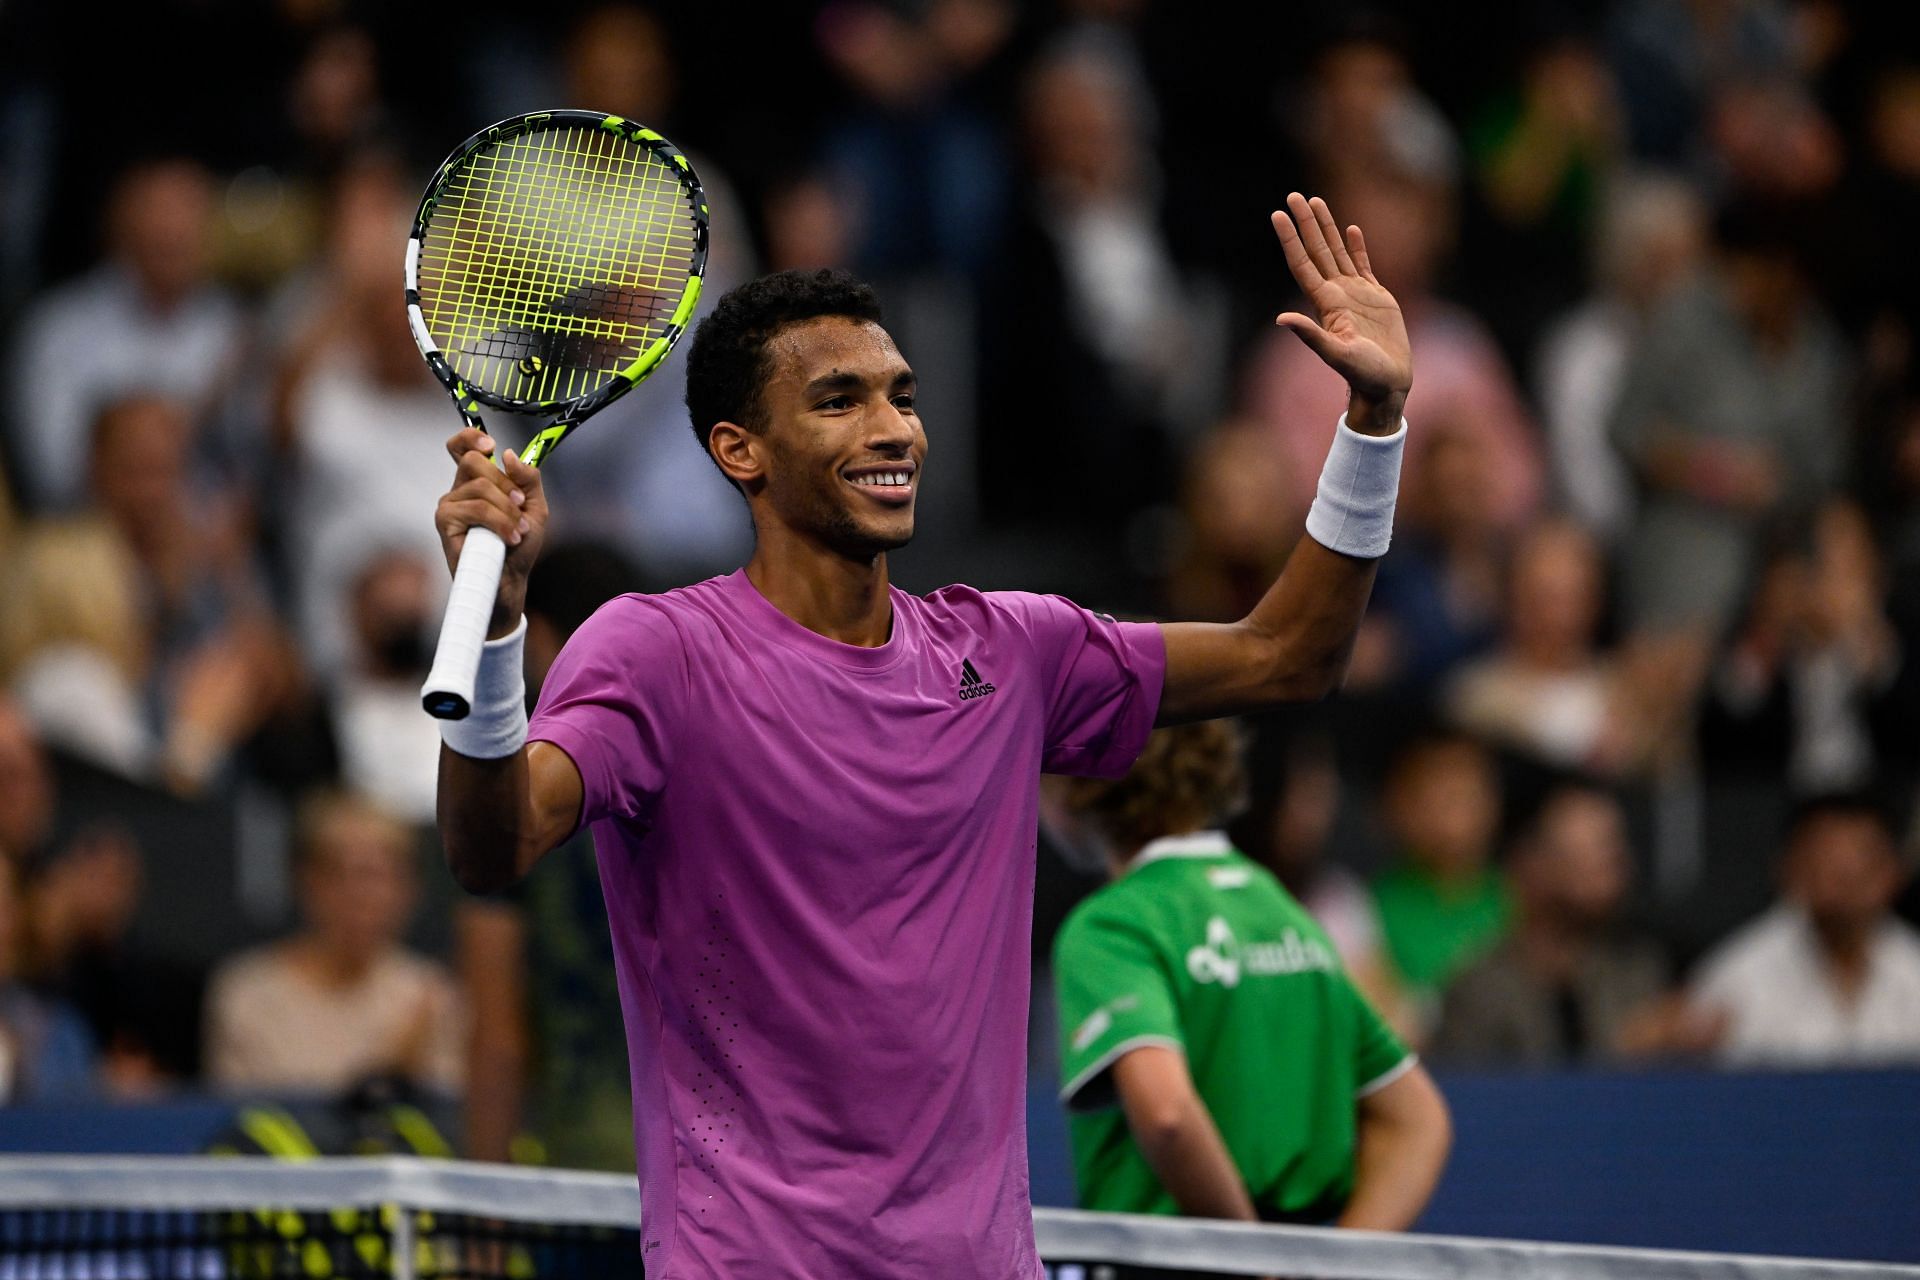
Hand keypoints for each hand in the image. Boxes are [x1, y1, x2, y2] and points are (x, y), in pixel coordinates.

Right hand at [437, 428, 550, 635]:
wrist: (511, 580)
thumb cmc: (519, 546)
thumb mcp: (535, 507)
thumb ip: (528, 479)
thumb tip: (507, 454)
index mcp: (477, 482)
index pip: (461, 447)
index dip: (470, 437)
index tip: (491, 445)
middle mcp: (458, 490)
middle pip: (473, 460)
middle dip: (505, 483)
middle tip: (519, 505)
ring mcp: (449, 505)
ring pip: (481, 486)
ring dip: (508, 510)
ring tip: (518, 532)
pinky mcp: (445, 522)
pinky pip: (476, 508)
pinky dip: (500, 522)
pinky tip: (510, 539)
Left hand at [1271, 193, 1412, 432]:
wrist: (1387, 384)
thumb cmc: (1362, 374)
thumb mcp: (1335, 355)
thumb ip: (1310, 335)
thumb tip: (1280, 319)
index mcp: (1326, 304)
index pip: (1303, 263)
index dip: (1290, 239)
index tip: (1277, 214)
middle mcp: (1337, 294)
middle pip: (1317, 250)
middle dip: (1305, 223)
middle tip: (1293, 195)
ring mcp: (1356, 294)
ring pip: (1337, 252)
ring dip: (1326, 228)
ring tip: (1315, 202)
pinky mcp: (1377, 297)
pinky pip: (1364, 265)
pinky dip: (1356, 246)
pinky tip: (1351, 229)